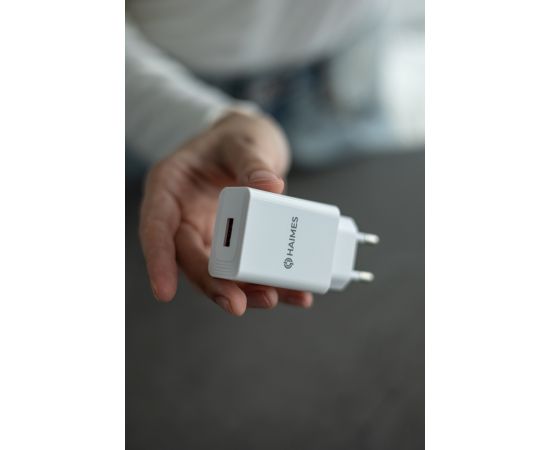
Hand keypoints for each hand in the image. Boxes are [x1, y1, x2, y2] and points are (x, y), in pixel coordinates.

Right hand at [139, 112, 313, 314]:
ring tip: (273, 299)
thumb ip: (252, 162)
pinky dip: (267, 280)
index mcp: (169, 187)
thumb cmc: (235, 138)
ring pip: (218, 272)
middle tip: (240, 304)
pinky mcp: (231, 243)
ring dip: (245, 290)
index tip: (164, 291)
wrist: (249, 145)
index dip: (158, 261)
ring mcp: (207, 232)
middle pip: (191, 259)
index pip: (156, 228)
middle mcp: (183, 216)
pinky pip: (244, 267)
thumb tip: (272, 187)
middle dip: (215, 285)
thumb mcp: (242, 141)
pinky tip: (292, 292)